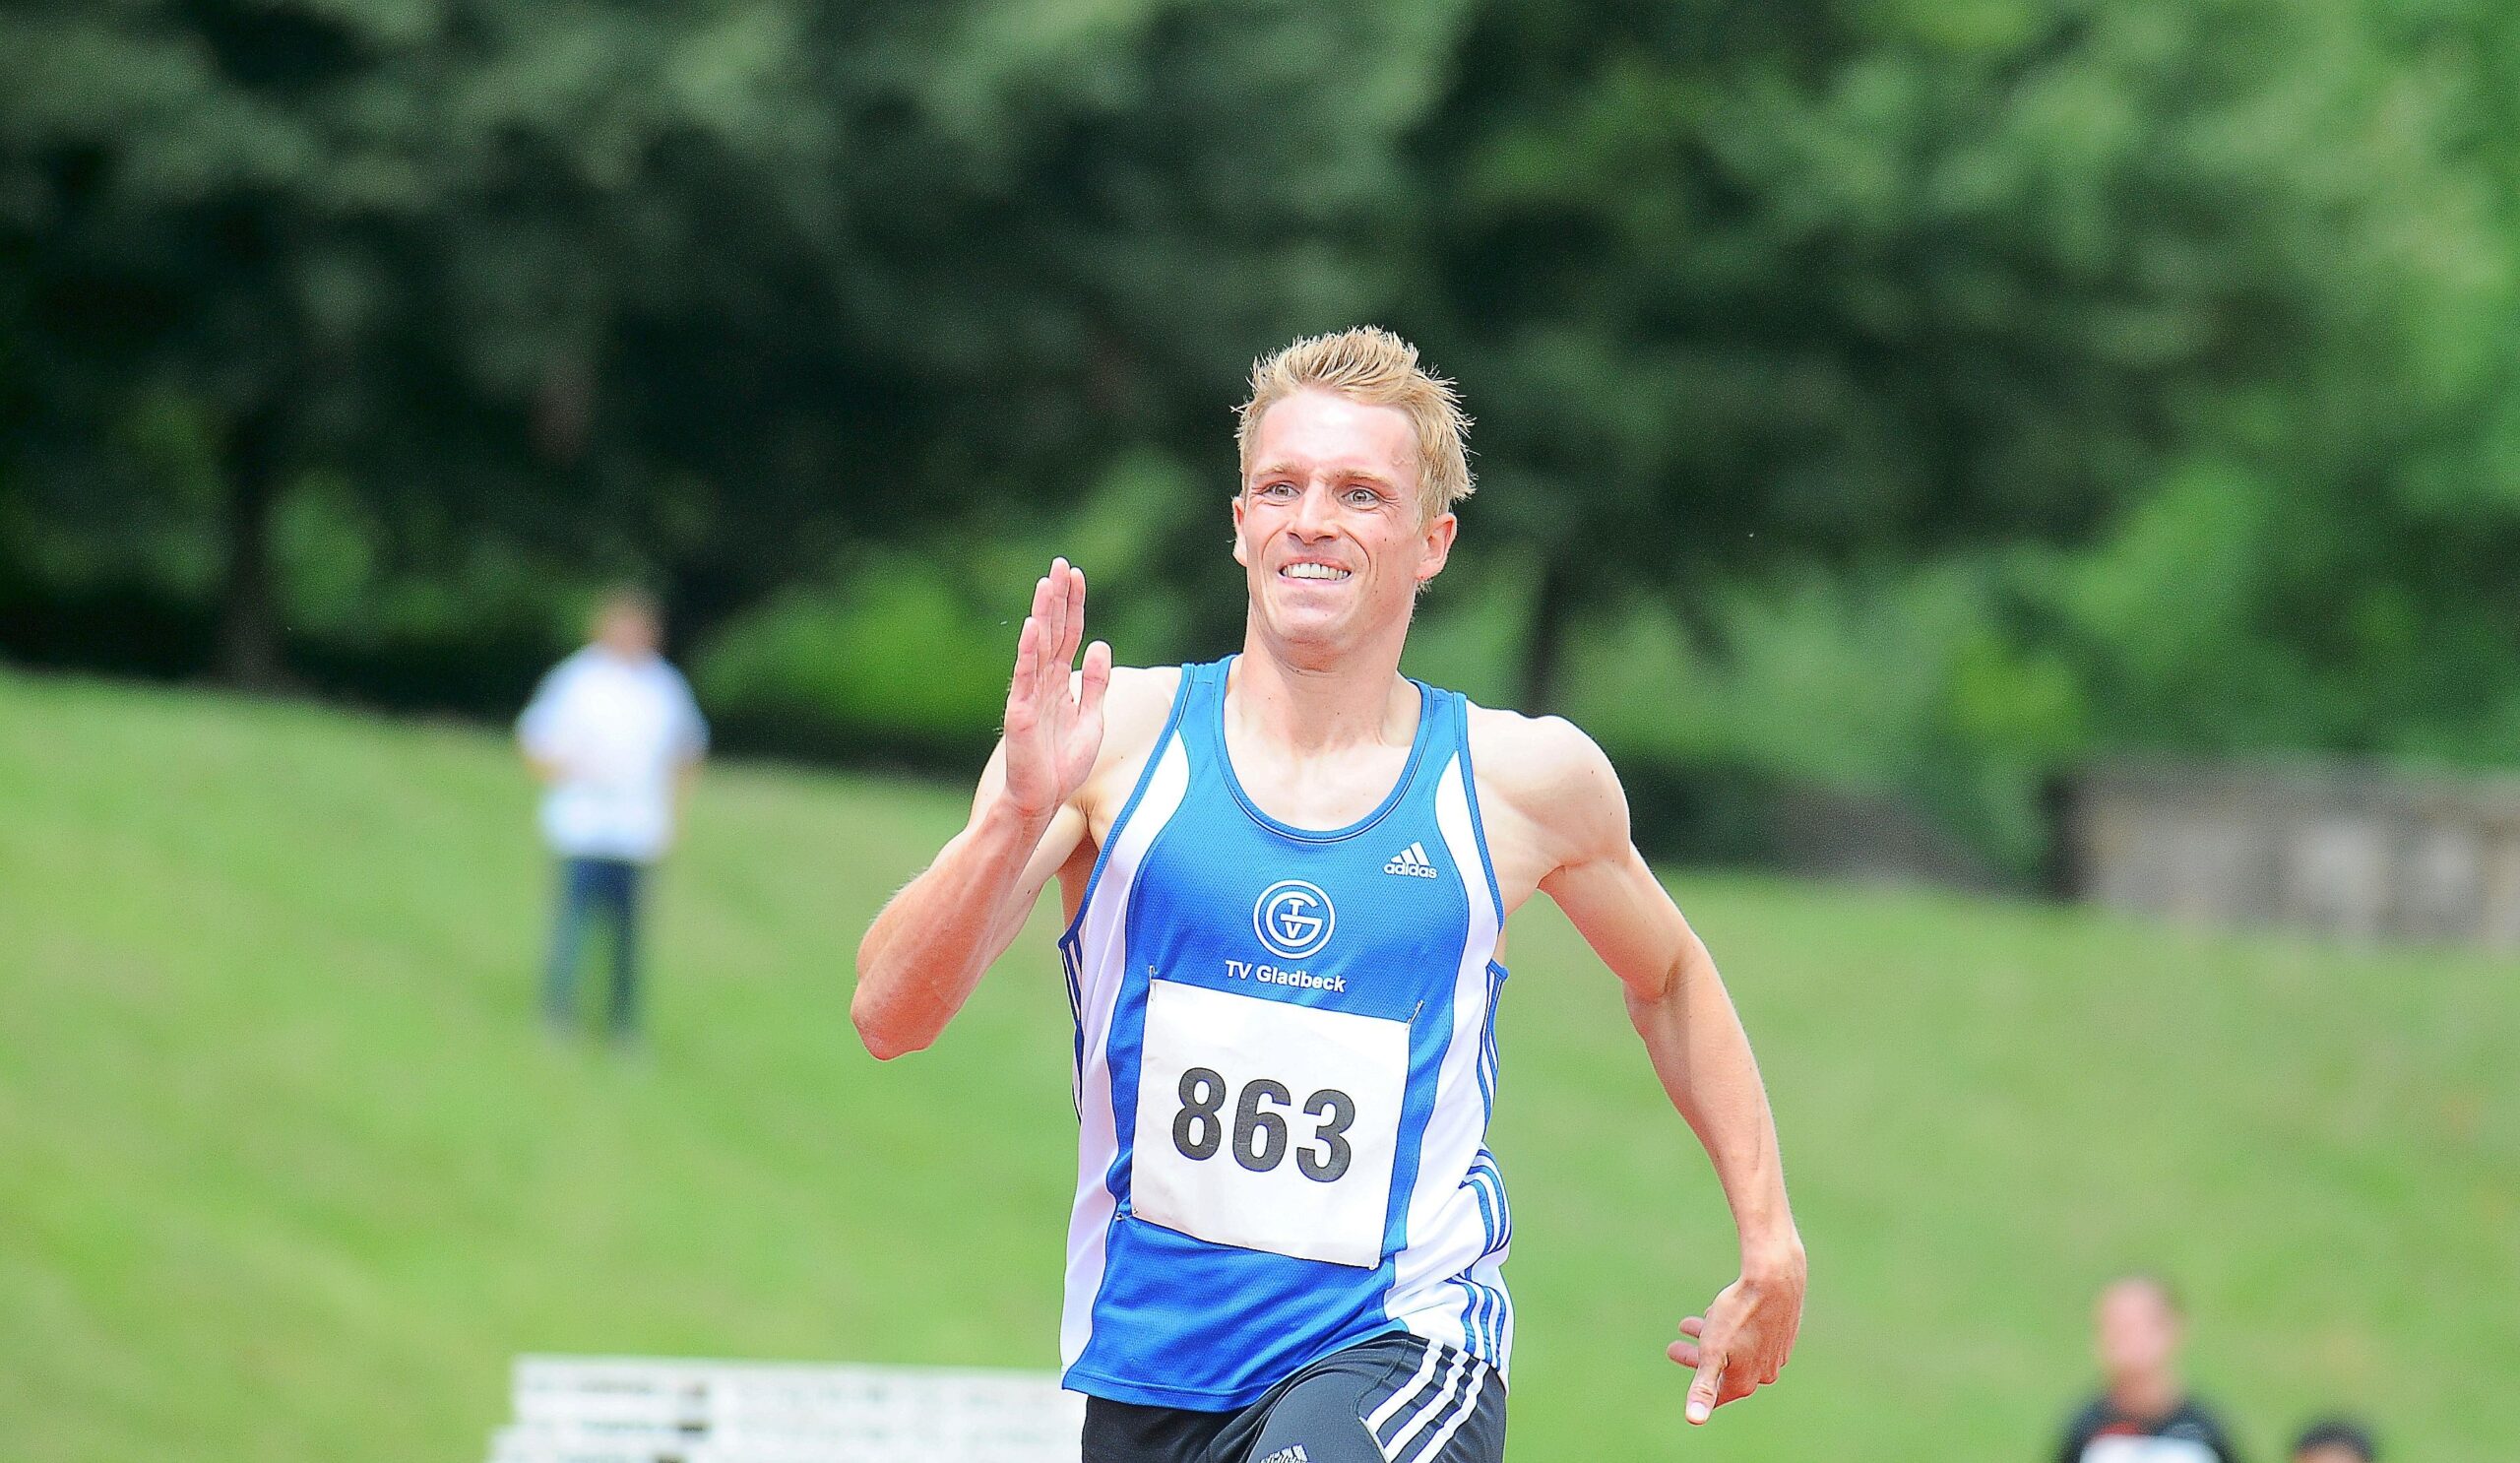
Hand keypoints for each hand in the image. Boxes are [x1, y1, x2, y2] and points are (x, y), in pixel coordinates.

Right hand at [1001, 557, 1111, 822]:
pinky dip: (1028, 651)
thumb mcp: (1092, 719)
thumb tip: (1099, 645)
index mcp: (1060, 682)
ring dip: (1042, 615)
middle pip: (1052, 632)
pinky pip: (1025, 676)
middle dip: (1058, 599)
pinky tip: (1033, 627)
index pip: (1068, 635)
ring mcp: (1030, 694)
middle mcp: (1043, 682)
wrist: (1042, 799)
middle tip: (1061, 564)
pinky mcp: (1021, 711)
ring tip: (1047, 584)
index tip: (1077, 575)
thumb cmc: (1063, 764)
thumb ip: (1095, 683)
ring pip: (1038, 646)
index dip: (1074, 605)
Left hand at [1667, 1245, 1805, 1425]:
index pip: (1716, 1395)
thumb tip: (1694, 1420)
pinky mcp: (1782, 1333)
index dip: (1696, 1388)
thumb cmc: (1740, 1315)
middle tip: (1672, 1347)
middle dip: (1695, 1359)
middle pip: (1723, 1370)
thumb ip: (1704, 1387)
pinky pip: (1752, 1337)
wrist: (1775, 1279)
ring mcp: (1776, 1352)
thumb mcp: (1713, 1352)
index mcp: (1746, 1381)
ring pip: (1736, 1350)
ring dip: (1709, 1339)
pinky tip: (1718, 1314)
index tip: (1679, 1373)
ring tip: (1688, 1324)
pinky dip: (1733, 1330)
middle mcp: (1764, 1372)